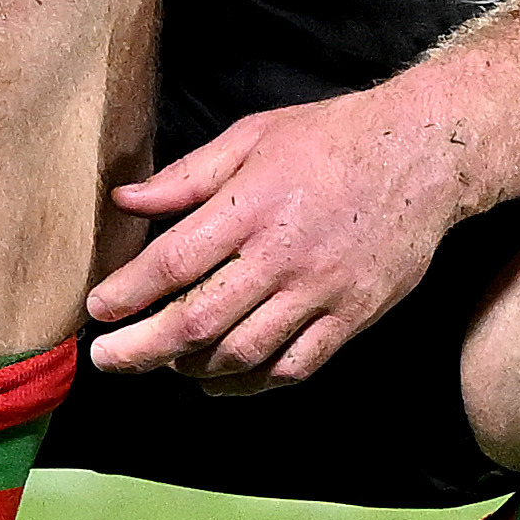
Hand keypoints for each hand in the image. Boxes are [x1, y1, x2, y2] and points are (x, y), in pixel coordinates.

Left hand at [88, 93, 470, 389]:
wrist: (423, 152)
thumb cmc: (331, 138)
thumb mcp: (252, 136)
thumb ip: (186, 177)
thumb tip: (124, 200)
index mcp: (251, 206)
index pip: (172, 263)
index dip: (127, 294)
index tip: (96, 311)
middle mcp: (281, 256)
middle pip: (198, 322)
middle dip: (142, 349)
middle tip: (108, 360)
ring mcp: (320, 292)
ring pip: (243, 354)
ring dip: (193, 368)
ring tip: (165, 364)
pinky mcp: (351, 317)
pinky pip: (294, 367)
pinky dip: (251, 383)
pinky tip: (222, 379)